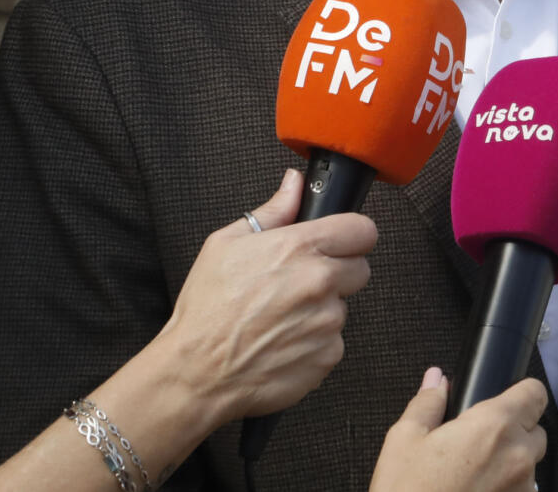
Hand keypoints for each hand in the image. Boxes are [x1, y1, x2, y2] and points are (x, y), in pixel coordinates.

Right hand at [149, 169, 376, 424]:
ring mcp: (327, 322)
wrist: (194, 372)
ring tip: (280, 318)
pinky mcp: (327, 356)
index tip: (338, 244)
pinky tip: (283, 343)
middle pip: (360, 269)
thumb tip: (294, 184)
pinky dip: (315, 343)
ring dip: (322, 311)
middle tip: (300, 284)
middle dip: (337, 274)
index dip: (350, 236)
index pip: (363, 230)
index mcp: (300, 248)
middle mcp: (320, 282)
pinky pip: (334, 342)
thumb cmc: (206, 309)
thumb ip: (272, 211)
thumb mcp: (226, 245)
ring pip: (343, 307)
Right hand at [371, 370, 548, 491]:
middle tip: (477, 445)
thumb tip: (436, 380)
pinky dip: (505, 490)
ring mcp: (523, 489)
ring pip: (529, 465)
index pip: (535, 393)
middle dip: (513, 432)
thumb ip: (427, 403)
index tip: (504, 401)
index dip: (520, 394)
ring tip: (472, 476)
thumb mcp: (404, 441)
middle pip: (535, 431)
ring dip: (510, 465)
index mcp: (494, 426)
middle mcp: (518, 456)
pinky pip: (521, 491)